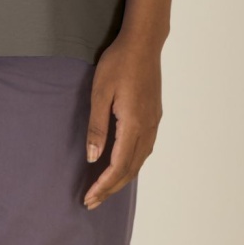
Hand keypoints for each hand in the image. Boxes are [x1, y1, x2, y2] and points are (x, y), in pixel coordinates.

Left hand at [82, 33, 162, 208]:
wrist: (143, 43)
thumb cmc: (118, 63)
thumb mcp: (100, 92)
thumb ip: (97, 127)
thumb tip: (93, 158)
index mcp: (133, 124)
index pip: (118, 166)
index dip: (103, 186)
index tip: (89, 198)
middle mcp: (147, 128)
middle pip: (130, 169)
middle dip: (111, 188)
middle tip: (92, 201)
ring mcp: (154, 122)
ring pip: (140, 161)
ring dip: (122, 177)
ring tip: (104, 188)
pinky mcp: (154, 115)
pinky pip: (144, 149)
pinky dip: (132, 163)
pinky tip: (122, 164)